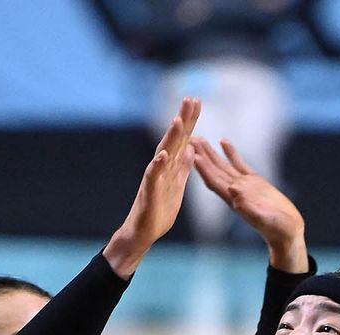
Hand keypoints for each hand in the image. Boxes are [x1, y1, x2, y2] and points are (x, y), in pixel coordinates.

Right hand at [104, 97, 201, 277]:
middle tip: (190, 99)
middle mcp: (161, 167)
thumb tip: (191, 149)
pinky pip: (153, 177)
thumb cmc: (160, 209)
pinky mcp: (149, 192)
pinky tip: (163, 155)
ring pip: (163, 154)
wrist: (143, 231)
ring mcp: (154, 178)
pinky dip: (157, 166)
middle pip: (173, 140)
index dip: (189, 121)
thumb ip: (183, 167)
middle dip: (182, 119)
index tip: (196, 101)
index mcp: (171, 166)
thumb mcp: (177, 185)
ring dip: (170, 137)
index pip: (182, 139)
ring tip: (178, 120)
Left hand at [192, 136, 307, 270]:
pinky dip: (231, 153)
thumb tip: (233, 190)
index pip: (214, 181)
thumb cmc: (278, 229)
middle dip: (201, 156)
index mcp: (234, 201)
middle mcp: (235, 192)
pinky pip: (240, 164)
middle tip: (188, 138)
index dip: (202, 168)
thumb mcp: (264, 219)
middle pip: (213, 171)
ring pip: (223, 165)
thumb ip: (249, 207)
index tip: (192, 154)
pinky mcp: (255, 182)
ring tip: (199, 137)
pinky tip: (223, 141)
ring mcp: (244, 185)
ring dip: (210, 152)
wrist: (287, 232)